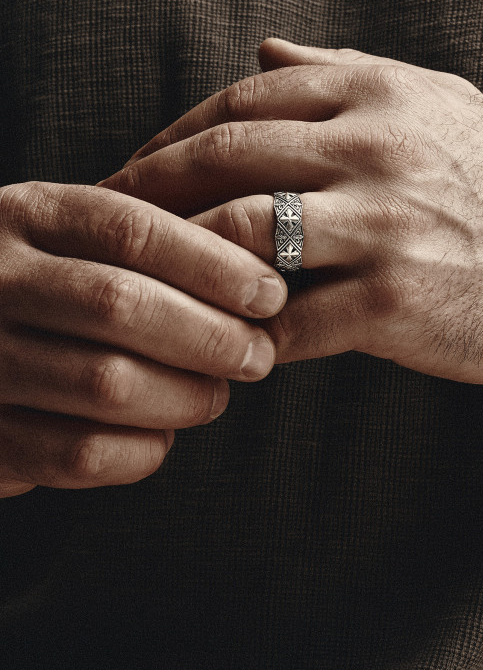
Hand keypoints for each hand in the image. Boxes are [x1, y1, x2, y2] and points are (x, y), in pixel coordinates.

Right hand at [0, 182, 285, 496]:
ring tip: (215, 394)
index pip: (133, 231)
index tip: (268, 294)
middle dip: (211, 336)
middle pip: (122, 304)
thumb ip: (138, 247)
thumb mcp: (65, 238)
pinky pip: (78, 453)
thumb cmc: (35, 288)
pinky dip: (141, 450)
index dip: (215, 265)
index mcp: (26, 216)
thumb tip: (255, 282)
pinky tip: (161, 436)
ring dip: (184, 396)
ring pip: (106, 383)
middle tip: (257, 354)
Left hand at [101, 39, 482, 389]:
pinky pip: (288, 320)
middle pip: (224, 156)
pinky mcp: (393, 304)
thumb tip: (264, 43)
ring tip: (156, 281)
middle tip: (110, 218)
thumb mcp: (438, 104)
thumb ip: (346, 69)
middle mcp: (377, 148)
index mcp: (381, 93)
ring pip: (241, 235)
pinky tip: (225, 337)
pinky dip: (244, 332)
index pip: (243, 99)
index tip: (137, 163)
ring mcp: (384, 226)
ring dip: (186, 261)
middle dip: (151, 187)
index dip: (173, 131)